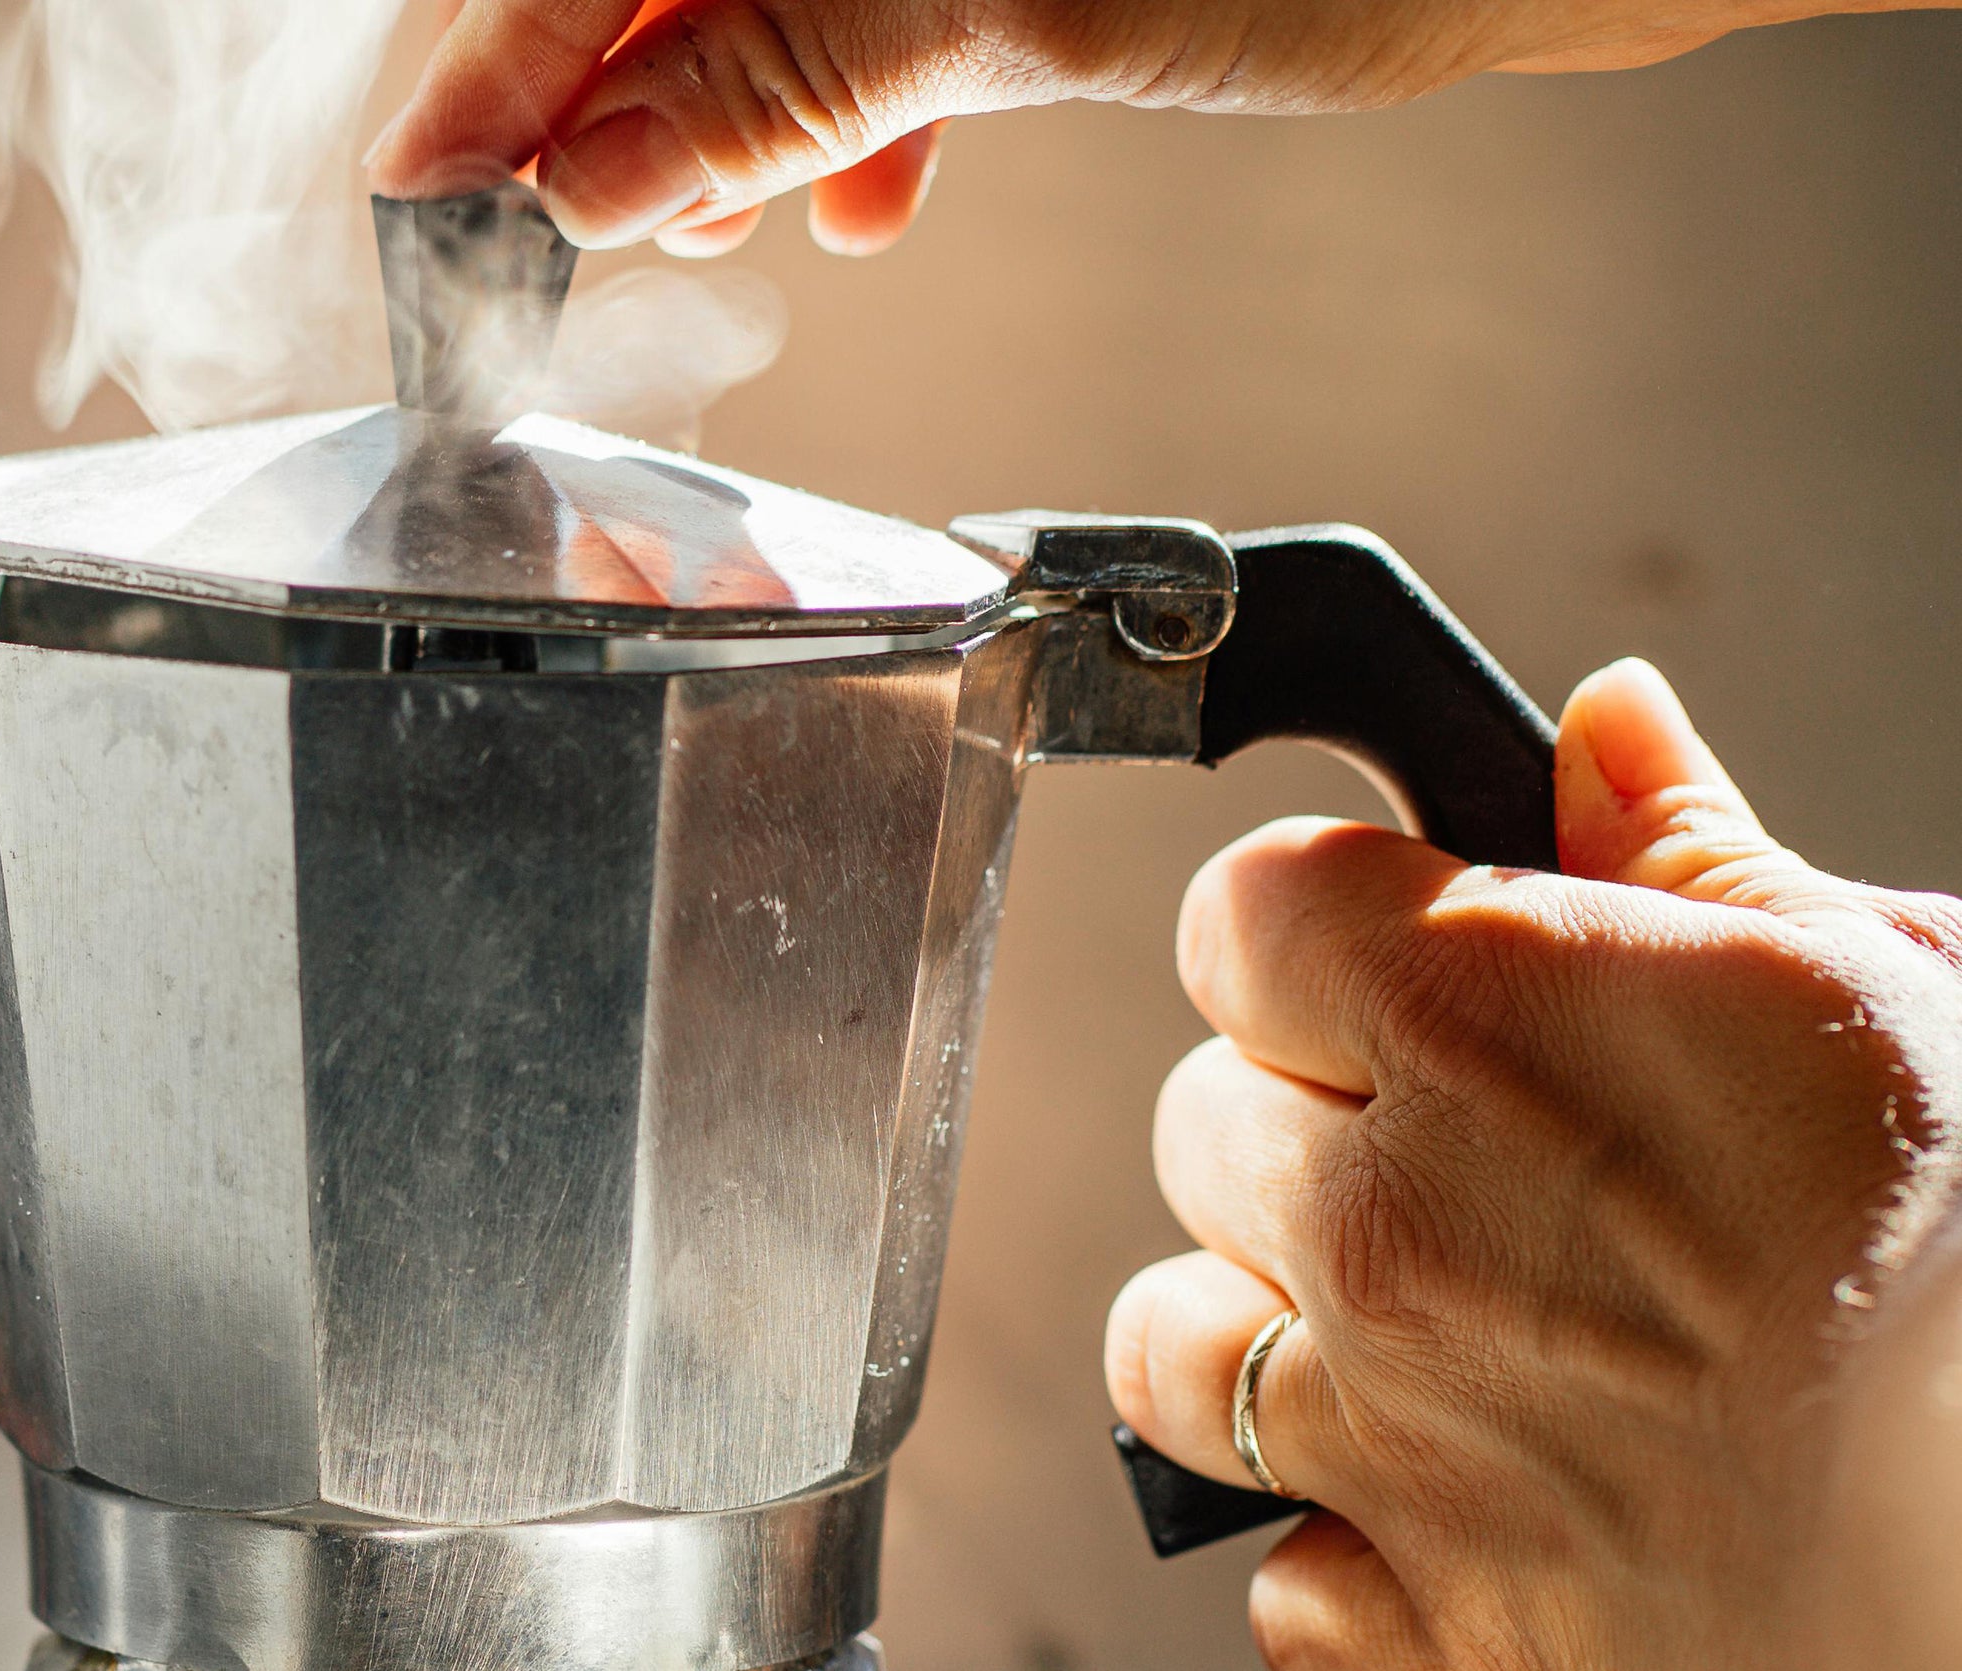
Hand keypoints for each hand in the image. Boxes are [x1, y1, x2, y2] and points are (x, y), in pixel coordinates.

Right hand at [366, 0, 1883, 254]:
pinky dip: (843, 106)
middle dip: (600, 111)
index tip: (427, 200)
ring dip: (717, 122)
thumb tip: (589, 171)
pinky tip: (858, 194)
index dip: (490, 75)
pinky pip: (864, 7)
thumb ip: (771, 74)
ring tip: (719, 234)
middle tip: (553, 250)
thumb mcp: (1004, 1)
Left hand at [1102, 659, 1961, 1666]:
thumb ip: (1694, 857)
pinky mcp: (1424, 1631)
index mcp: (1491, 1030)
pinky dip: (1347, 1543)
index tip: (1377, 966)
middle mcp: (1394, 1229)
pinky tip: (1472, 1504)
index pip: (1242, 914)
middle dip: (1305, 1131)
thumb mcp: (1889, 997)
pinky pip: (1274, 1567)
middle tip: (1462, 1164)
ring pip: (1170, 1348)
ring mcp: (1391, 1440)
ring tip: (1417, 1336)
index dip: (1312, 935)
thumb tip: (1600, 728)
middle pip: (1198, 1123)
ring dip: (1267, 1332)